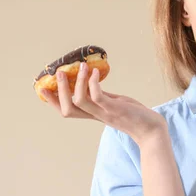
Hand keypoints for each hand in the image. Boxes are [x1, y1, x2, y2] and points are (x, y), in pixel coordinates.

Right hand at [42, 62, 166, 144]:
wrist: (152, 129)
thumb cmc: (135, 115)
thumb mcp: (115, 104)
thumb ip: (102, 96)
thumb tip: (92, 83)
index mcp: (93, 115)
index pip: (67, 111)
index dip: (52, 102)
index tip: (42, 89)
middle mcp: (96, 115)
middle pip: (67, 109)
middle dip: (59, 91)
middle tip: (59, 72)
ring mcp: (105, 113)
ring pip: (80, 100)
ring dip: (77, 82)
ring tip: (80, 66)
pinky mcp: (115, 109)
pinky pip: (98, 96)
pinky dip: (93, 83)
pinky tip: (94, 72)